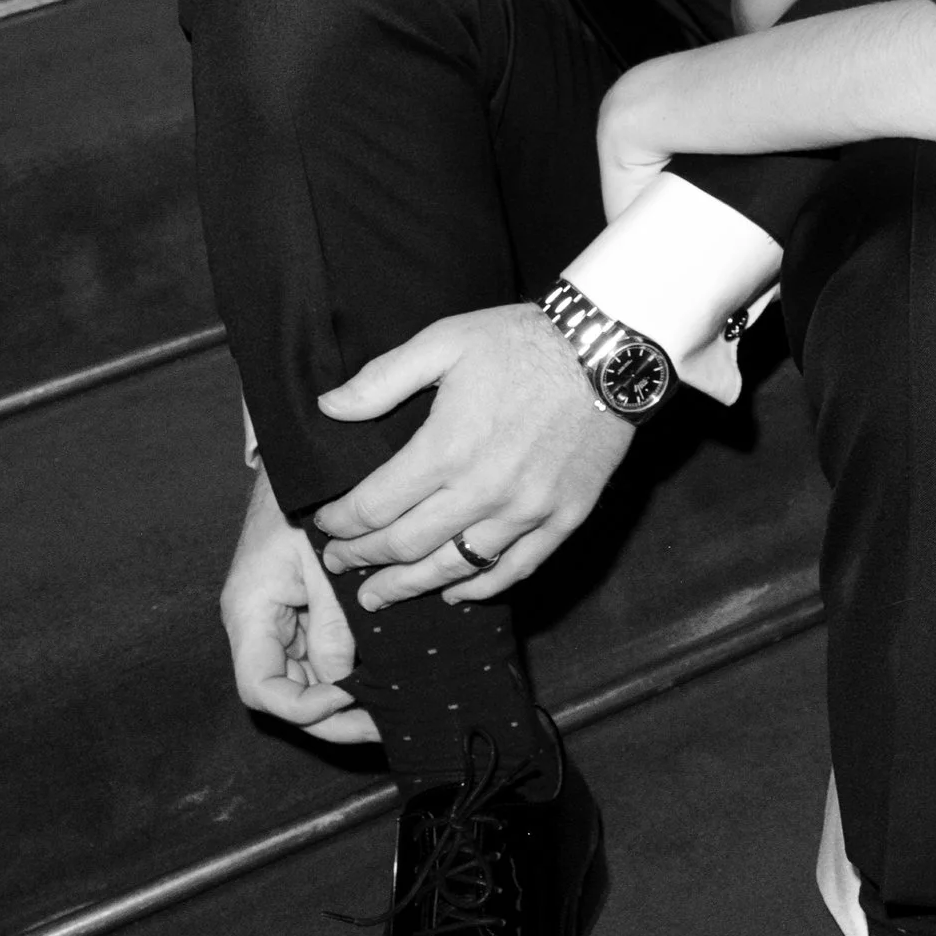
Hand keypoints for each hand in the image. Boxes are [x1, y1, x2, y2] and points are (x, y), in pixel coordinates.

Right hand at [222, 464, 369, 739]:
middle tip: (384, 723)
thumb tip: (344, 680)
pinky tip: (384, 676)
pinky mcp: (303, 613)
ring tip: (391, 706)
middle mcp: (259, 627)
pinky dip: (348, 672)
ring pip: (306, 681)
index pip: (261, 689)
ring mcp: (281, 622)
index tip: (348, 699)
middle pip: (286, 695)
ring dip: (344, 699)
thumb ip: (331, 621)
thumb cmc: (302, 501)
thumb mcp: (319, 559)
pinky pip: (321, 655)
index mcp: (249, 613)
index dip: (303, 709)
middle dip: (332, 717)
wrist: (304, 465)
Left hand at [309, 304, 634, 607]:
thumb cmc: (522, 341)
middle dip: (363, 560)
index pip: (375, 507)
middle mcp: (483, 491)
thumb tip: (327, 408)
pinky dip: (479, 588)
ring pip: (455, 567)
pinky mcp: (564, 518)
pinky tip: (454, 592)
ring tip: (380, 595)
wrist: (608, 350)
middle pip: (406, 546)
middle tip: (339, 565)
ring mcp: (527, 511)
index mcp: (446, 448)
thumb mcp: (444, 341)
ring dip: (410, 586)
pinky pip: (515, 569)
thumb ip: (380, 380)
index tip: (326, 526)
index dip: (342, 524)